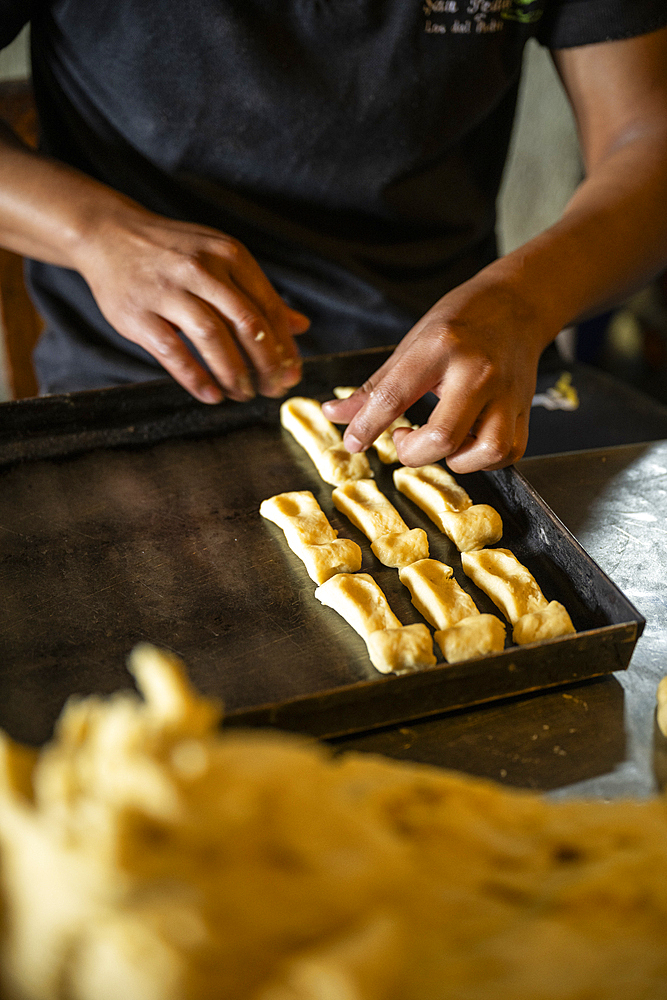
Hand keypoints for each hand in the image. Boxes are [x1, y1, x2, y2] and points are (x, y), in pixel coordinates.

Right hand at [76, 204, 309, 402]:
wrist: (109, 234)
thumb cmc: (175, 254)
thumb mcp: (220, 261)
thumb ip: (258, 294)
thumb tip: (302, 326)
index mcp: (228, 254)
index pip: (268, 307)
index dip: (284, 347)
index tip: (292, 374)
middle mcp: (200, 269)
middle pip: (246, 324)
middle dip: (266, 365)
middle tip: (273, 390)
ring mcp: (167, 290)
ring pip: (212, 338)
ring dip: (233, 374)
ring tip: (244, 394)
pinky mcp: (137, 313)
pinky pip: (173, 352)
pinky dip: (196, 378)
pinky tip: (212, 395)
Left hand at [322, 269, 556, 473]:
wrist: (517, 304)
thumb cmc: (460, 323)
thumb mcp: (411, 345)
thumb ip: (374, 388)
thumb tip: (334, 416)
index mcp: (439, 348)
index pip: (393, 397)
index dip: (366, 428)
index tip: (355, 442)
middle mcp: (476, 372)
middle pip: (442, 436)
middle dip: (413, 452)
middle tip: (404, 439)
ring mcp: (507, 392)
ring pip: (486, 451)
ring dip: (456, 459)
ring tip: (442, 442)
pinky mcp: (526, 409)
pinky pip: (508, 453)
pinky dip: (483, 460)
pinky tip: (468, 443)